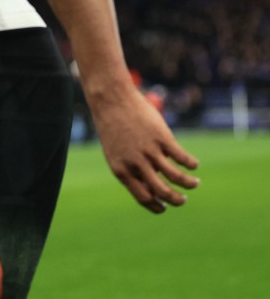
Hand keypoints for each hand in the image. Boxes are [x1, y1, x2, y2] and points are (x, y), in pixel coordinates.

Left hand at [92, 86, 199, 212]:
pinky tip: (194, 164)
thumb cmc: (113, 127)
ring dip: (189, 184)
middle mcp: (136, 163)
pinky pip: (182, 158)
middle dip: (176, 199)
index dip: (157, 206)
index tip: (165, 206)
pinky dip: (191, 164)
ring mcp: (149, 151)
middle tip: (183, 199)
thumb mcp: (116, 152)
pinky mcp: (162, 138)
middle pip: (162, 192)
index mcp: (121, 171)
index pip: (143, 198)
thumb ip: (132, 169)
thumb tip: (152, 187)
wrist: (111, 100)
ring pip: (176, 177)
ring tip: (195, 183)